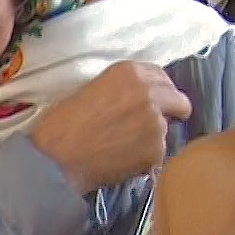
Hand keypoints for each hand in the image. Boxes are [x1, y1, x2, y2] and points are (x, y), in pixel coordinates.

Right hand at [27, 61, 191, 192]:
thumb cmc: (61, 125)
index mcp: (131, 72)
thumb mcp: (92, 90)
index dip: (159, 91)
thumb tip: (140, 101)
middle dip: (171, 113)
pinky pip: (158, 155)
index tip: (153, 102)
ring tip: (125, 148)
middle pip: (179, 102)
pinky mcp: (156, 151)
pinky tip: (123, 161)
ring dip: (153, 139)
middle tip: (151, 126)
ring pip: (167, 132)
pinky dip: (145, 160)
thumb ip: (123, 90)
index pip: (162, 77)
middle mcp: (150, 93)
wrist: (55, 158)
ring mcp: (156, 123)